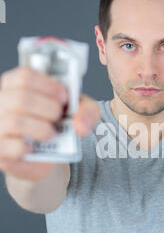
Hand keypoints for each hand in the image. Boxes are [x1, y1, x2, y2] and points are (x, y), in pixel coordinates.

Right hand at [0, 66, 100, 180]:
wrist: (45, 156)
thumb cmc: (54, 125)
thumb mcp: (75, 112)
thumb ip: (86, 110)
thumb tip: (82, 124)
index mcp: (15, 86)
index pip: (25, 76)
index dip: (49, 86)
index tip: (64, 97)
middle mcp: (1, 103)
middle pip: (22, 98)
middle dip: (49, 109)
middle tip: (58, 118)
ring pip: (16, 121)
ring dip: (42, 129)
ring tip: (51, 134)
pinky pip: (12, 147)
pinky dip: (28, 147)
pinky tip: (34, 147)